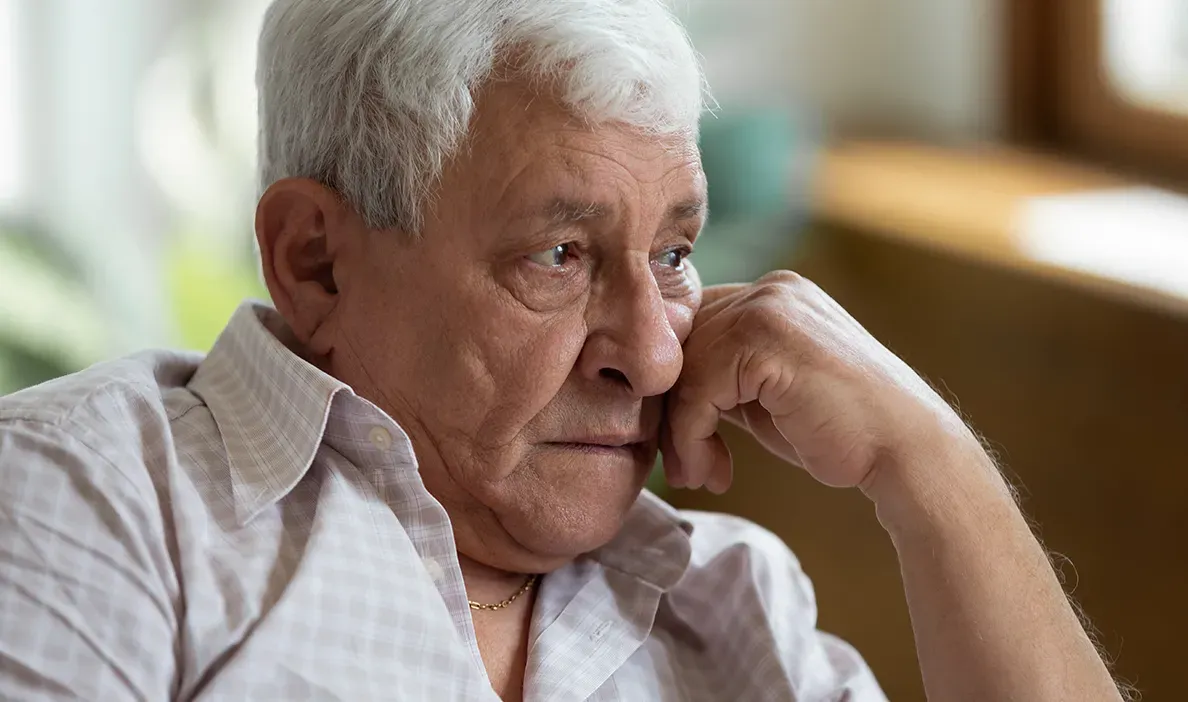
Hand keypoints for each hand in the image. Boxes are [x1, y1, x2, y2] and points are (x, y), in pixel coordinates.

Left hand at [662, 271, 977, 493]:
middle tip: (686, 466)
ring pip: (681, 370)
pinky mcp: (763, 342)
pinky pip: (695, 392)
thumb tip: (656, 386)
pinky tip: (713, 473)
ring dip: (680, 433)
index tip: (685, 442)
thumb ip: (721, 376)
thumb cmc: (838, 432)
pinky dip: (691, 439)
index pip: (692, 328)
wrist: (906, 451)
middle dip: (673, 411)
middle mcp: (769, 289)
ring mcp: (767, 309)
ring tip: (700, 474)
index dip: (677, 385)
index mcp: (773, 293)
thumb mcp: (765, 392)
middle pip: (680, 346)